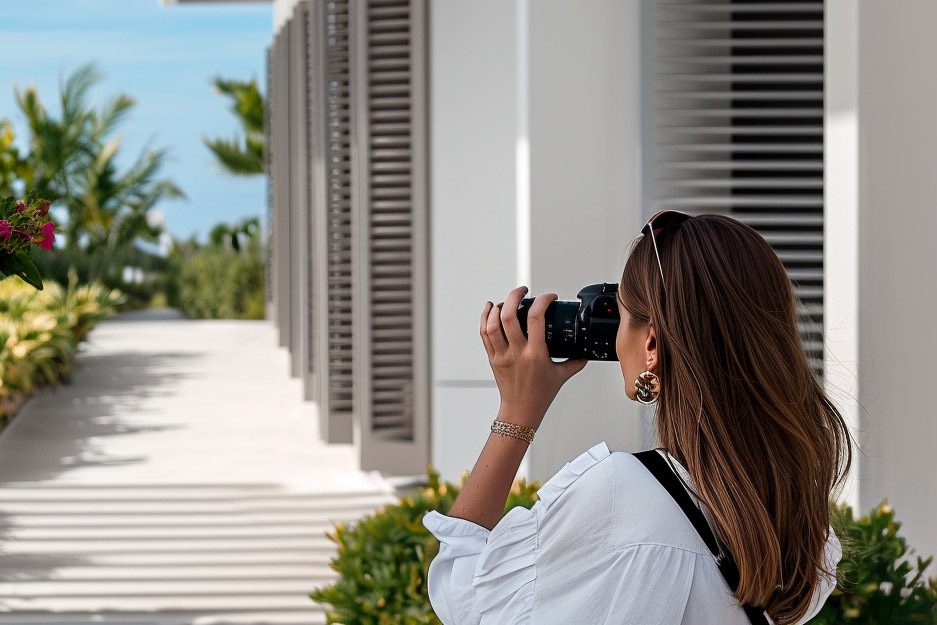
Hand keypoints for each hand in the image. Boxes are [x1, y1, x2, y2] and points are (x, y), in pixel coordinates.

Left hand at [480, 285, 588, 428]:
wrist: (521, 411)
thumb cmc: (539, 395)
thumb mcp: (561, 376)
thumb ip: (574, 362)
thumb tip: (584, 353)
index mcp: (535, 354)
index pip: (536, 319)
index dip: (542, 302)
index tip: (548, 297)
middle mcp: (516, 352)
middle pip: (508, 316)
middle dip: (514, 297)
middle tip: (523, 291)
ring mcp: (502, 355)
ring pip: (492, 324)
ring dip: (497, 307)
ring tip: (506, 300)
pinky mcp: (493, 358)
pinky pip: (484, 334)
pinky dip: (485, 318)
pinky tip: (490, 309)